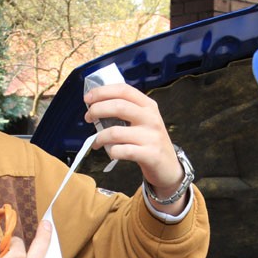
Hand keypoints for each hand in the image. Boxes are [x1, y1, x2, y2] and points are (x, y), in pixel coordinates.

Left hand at [83, 83, 186, 212]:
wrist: (169, 167)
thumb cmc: (150, 142)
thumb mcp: (144, 121)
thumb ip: (126, 111)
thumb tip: (97, 105)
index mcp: (148, 105)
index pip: (123, 90)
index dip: (102, 92)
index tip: (88, 98)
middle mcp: (151, 118)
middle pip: (118, 106)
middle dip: (97, 110)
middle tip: (88, 117)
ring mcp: (152, 137)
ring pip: (115, 132)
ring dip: (99, 137)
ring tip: (96, 141)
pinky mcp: (150, 155)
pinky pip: (121, 151)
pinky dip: (111, 151)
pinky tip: (110, 152)